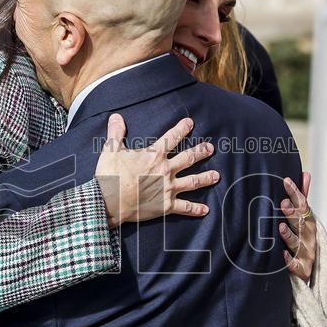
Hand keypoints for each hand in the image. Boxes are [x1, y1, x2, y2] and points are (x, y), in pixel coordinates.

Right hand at [95, 114, 218, 227]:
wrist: (110, 200)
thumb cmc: (110, 175)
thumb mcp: (111, 150)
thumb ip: (116, 132)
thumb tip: (116, 116)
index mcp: (154, 155)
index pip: (171, 138)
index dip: (182, 129)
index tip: (190, 123)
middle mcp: (166, 170)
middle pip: (188, 158)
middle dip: (201, 152)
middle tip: (210, 149)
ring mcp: (168, 188)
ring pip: (192, 181)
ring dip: (205, 178)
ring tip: (216, 176)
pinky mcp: (166, 205)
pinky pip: (185, 207)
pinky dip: (196, 209)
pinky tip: (206, 210)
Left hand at [278, 172, 316, 280]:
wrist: (306, 269)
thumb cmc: (300, 238)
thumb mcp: (302, 218)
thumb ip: (302, 198)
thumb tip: (305, 173)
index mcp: (308, 222)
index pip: (303, 205)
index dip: (295, 193)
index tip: (286, 181)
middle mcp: (309, 237)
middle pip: (301, 224)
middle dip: (293, 214)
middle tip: (283, 203)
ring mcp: (306, 254)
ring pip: (298, 244)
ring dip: (290, 235)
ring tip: (280, 227)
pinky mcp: (302, 269)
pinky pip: (295, 266)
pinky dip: (289, 261)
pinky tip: (282, 255)